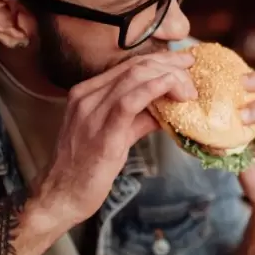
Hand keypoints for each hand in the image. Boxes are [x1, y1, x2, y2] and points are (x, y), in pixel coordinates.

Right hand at [34, 52, 196, 225]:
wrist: (62, 195)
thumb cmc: (88, 168)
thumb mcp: (116, 134)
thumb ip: (140, 118)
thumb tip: (168, 108)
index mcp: (87, 93)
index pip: (128, 65)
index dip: (160, 59)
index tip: (183, 62)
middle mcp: (87, 96)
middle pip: (135, 66)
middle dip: (169, 64)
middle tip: (192, 70)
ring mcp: (91, 112)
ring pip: (135, 77)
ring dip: (169, 78)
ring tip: (189, 89)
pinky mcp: (102, 133)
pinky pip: (130, 102)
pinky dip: (155, 89)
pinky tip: (173, 90)